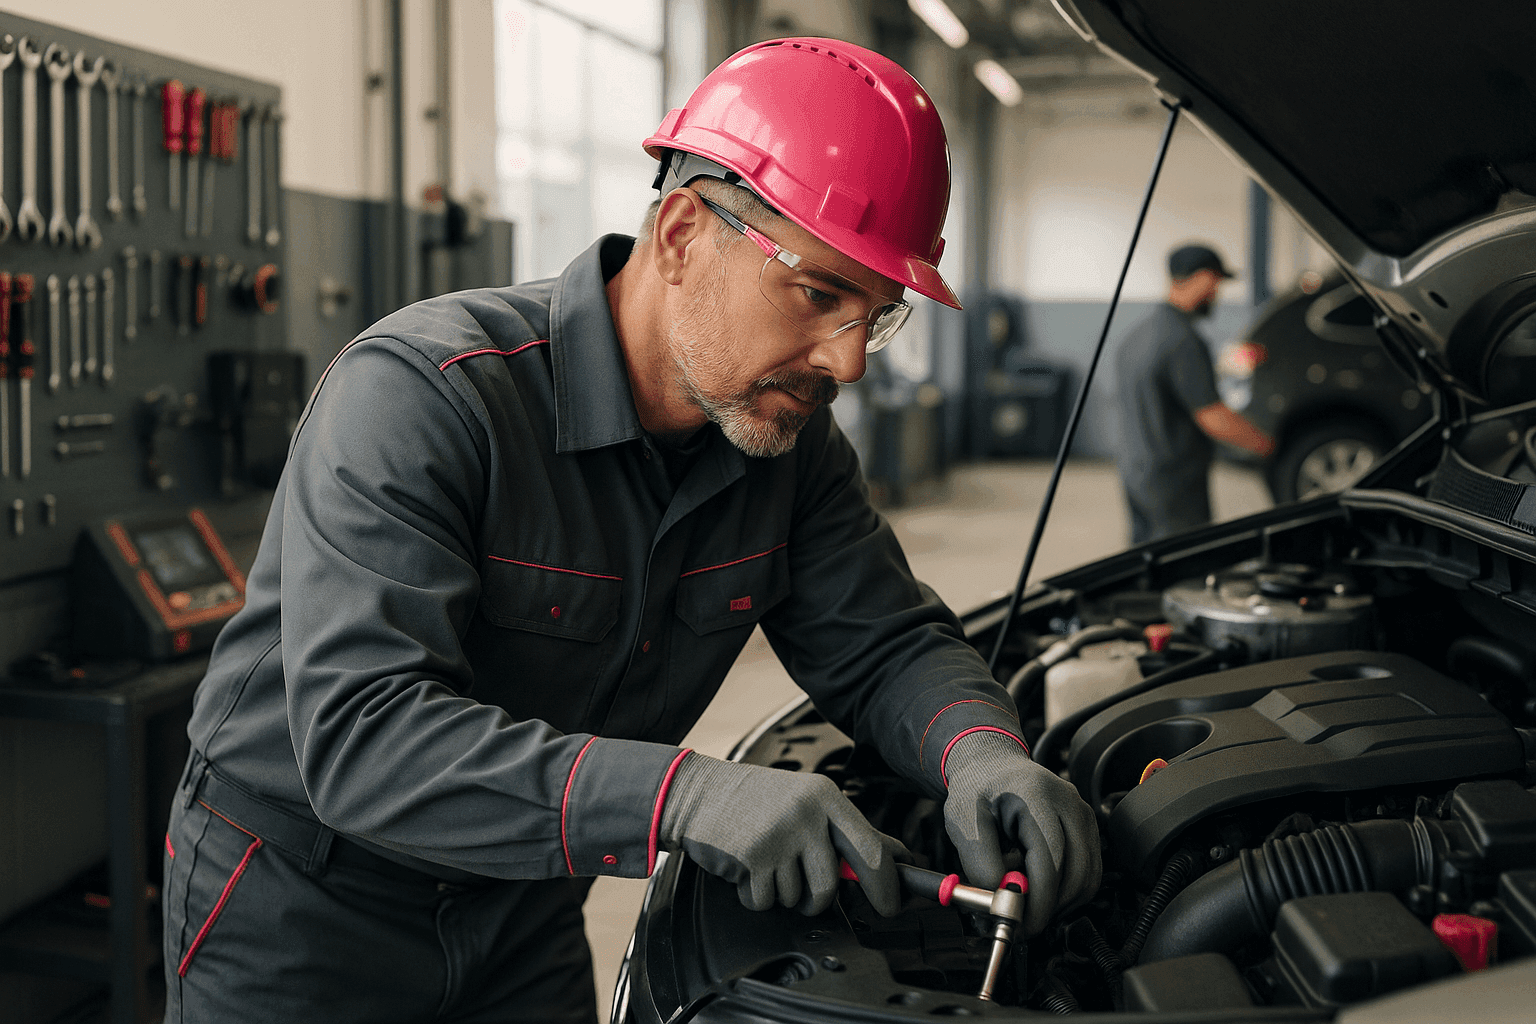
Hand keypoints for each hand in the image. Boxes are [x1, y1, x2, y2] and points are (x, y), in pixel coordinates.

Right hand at [659, 752, 906, 916]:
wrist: (696, 792)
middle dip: (825, 902)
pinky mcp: (752, 859)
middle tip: (818, 904)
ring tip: (766, 865)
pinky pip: (767, 901)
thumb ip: (846, 830)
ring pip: (799, 898)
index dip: (887, 884)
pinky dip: (755, 896)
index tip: (892, 904)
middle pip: (833, 883)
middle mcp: (807, 814)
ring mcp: (780, 837)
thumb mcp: (805, 802)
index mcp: (826, 797)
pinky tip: (746, 870)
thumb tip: (897, 856)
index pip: (871, 848)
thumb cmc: (755, 801)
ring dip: (782, 894)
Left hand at [942, 731, 1100, 935]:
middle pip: (1077, 874)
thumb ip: (980, 862)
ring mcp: (1082, 814)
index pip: (1051, 860)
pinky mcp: (1086, 826)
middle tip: (1023, 924)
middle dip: (1051, 908)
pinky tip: (1041, 890)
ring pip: (1087, 878)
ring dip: (1061, 903)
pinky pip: (1088, 871)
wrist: (991, 765)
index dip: (1039, 901)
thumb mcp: (963, 821)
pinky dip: (1067, 891)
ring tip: (1028, 903)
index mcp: (1037, 796)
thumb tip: (1003, 901)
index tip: (1021, 924)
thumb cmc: (976, 789)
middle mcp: (1069, 803)